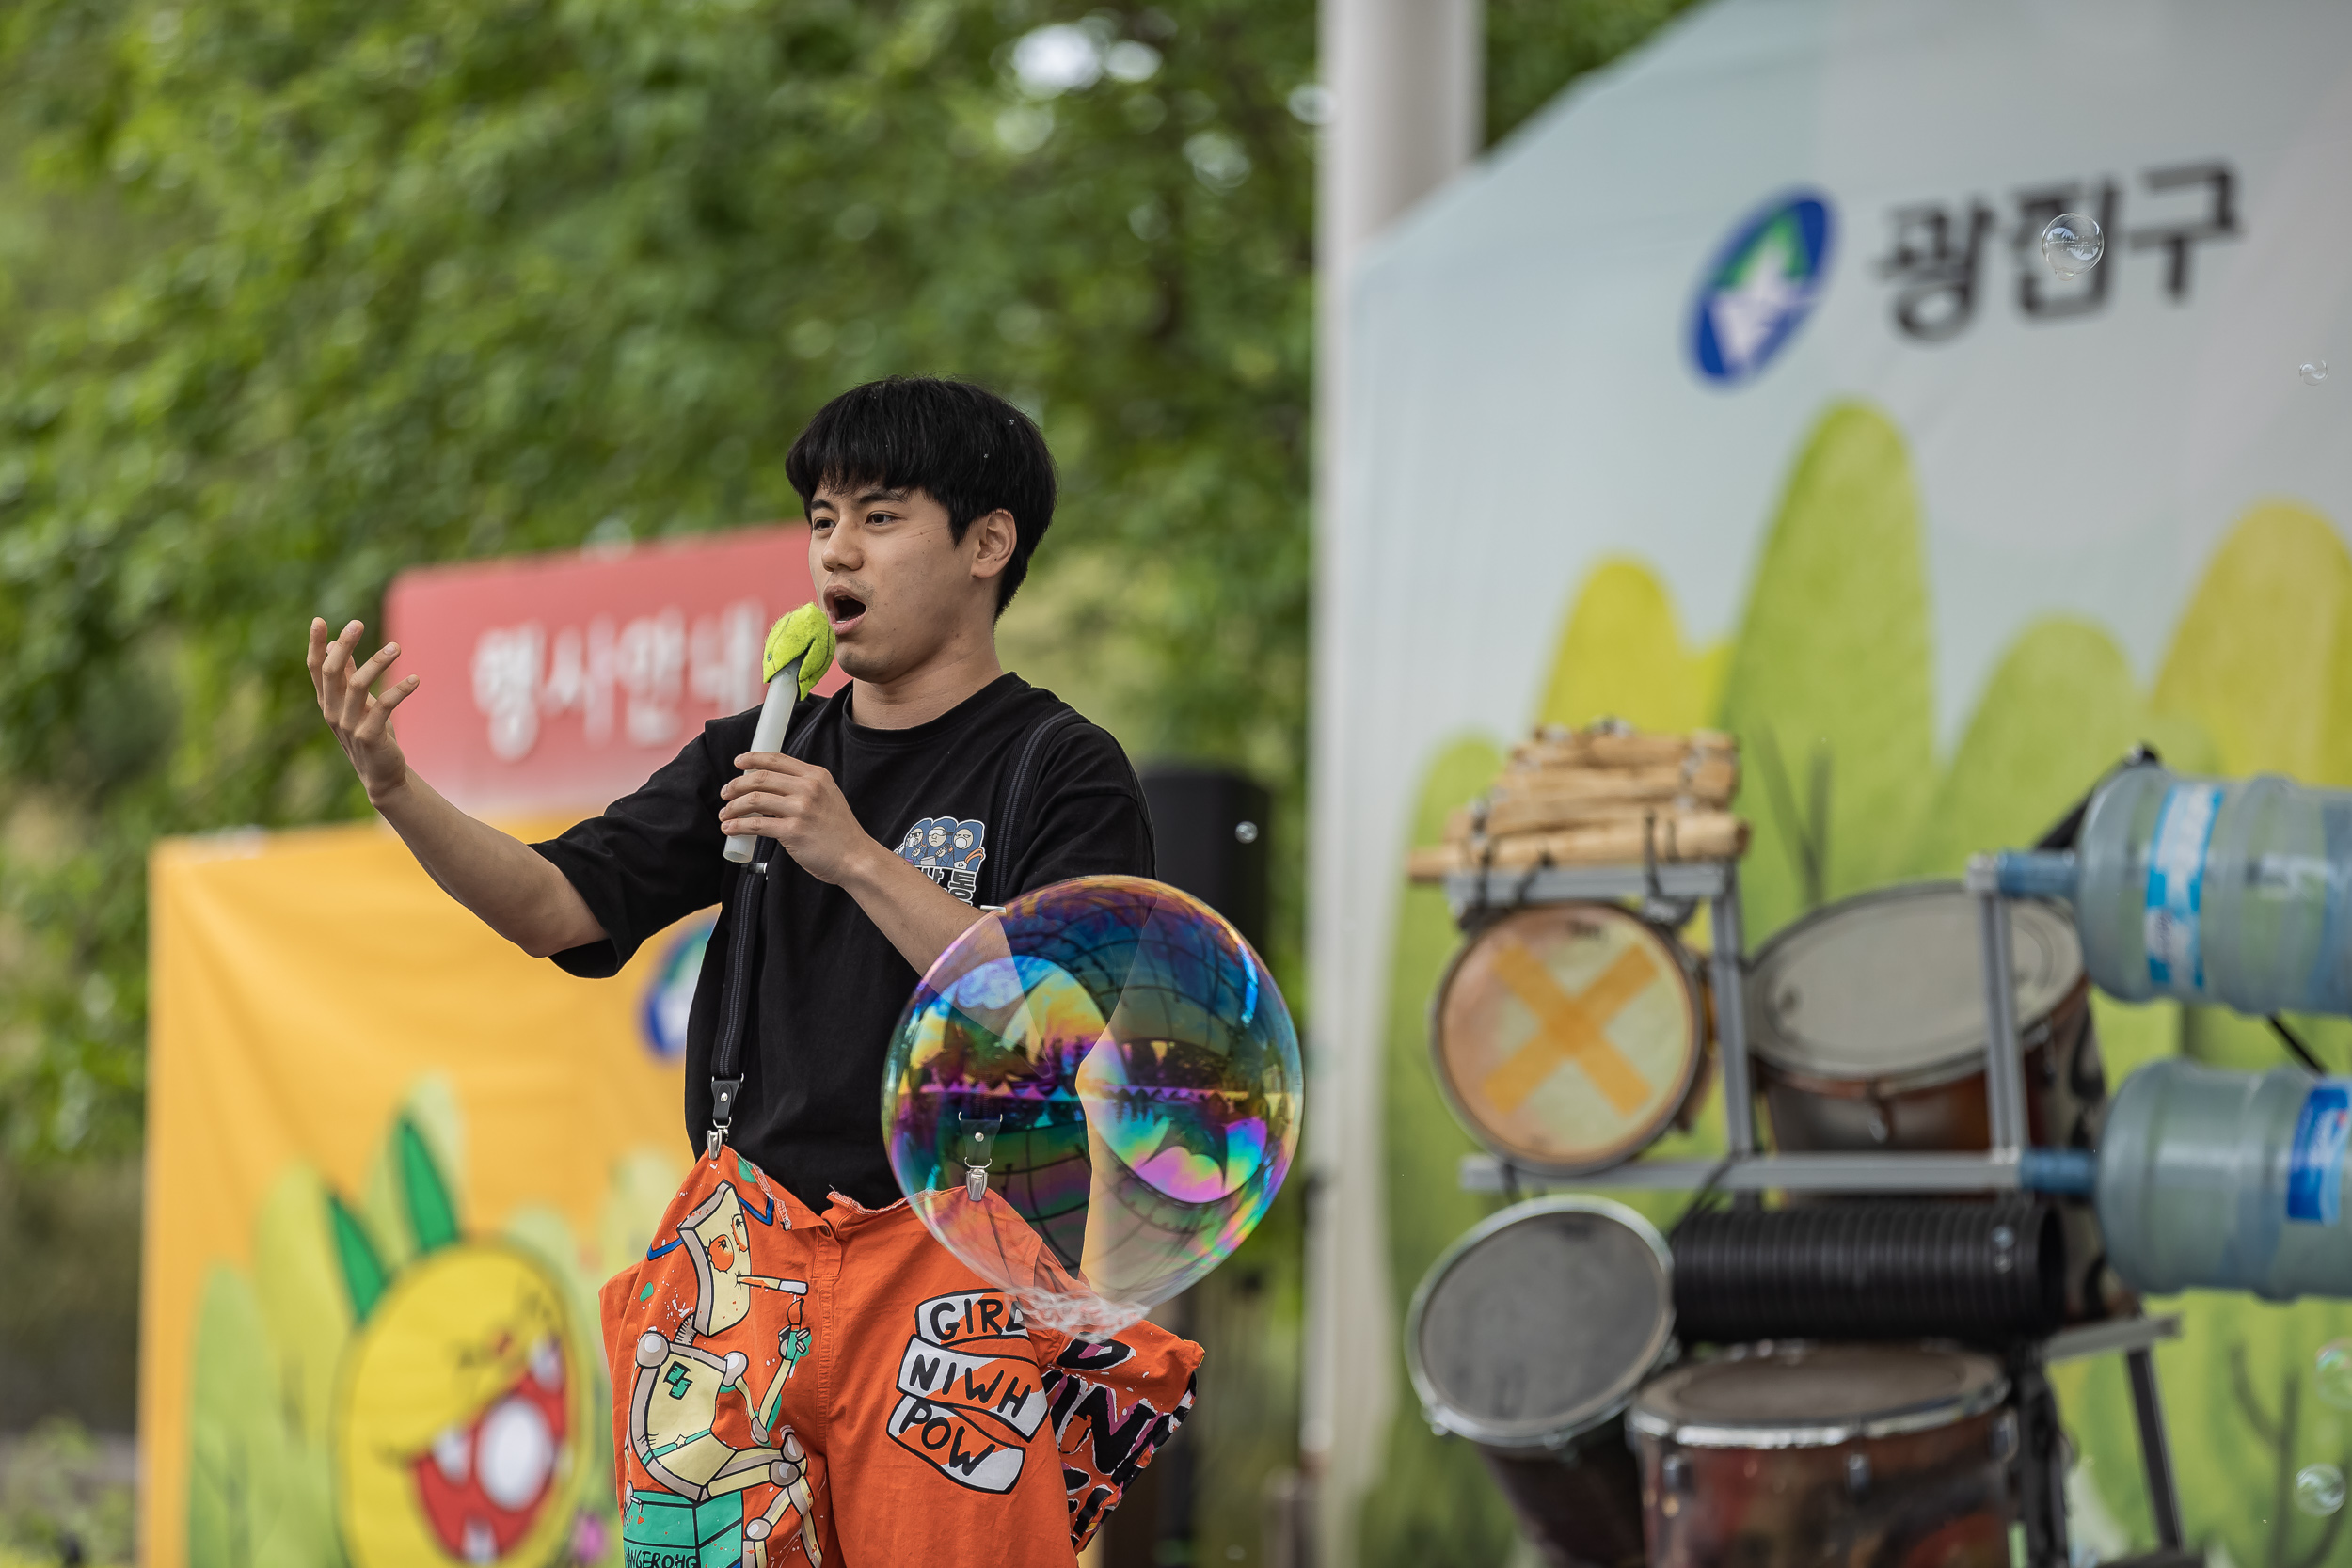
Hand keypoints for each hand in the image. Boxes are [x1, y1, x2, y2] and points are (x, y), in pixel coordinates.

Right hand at [308, 617, 418, 806]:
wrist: (382, 774)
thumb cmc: (369, 733)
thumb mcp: (356, 703)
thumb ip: (346, 675)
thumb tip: (336, 646)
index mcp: (327, 700)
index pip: (315, 668)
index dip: (314, 645)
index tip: (318, 620)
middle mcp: (332, 711)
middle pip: (331, 672)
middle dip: (343, 646)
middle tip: (358, 623)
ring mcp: (349, 725)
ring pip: (357, 685)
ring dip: (377, 663)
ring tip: (397, 647)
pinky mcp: (369, 736)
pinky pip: (383, 706)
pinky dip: (399, 690)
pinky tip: (415, 679)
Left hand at [719, 753, 874, 882]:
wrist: (856, 857)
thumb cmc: (839, 832)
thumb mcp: (828, 797)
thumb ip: (804, 788)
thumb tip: (768, 788)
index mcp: (817, 776)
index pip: (777, 759)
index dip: (753, 758)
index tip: (738, 762)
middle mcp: (809, 788)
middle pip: (761, 778)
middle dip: (736, 785)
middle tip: (725, 793)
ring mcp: (801, 809)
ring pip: (755, 799)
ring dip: (733, 807)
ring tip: (725, 814)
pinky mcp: (794, 831)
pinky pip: (757, 825)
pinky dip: (738, 826)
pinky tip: (730, 829)